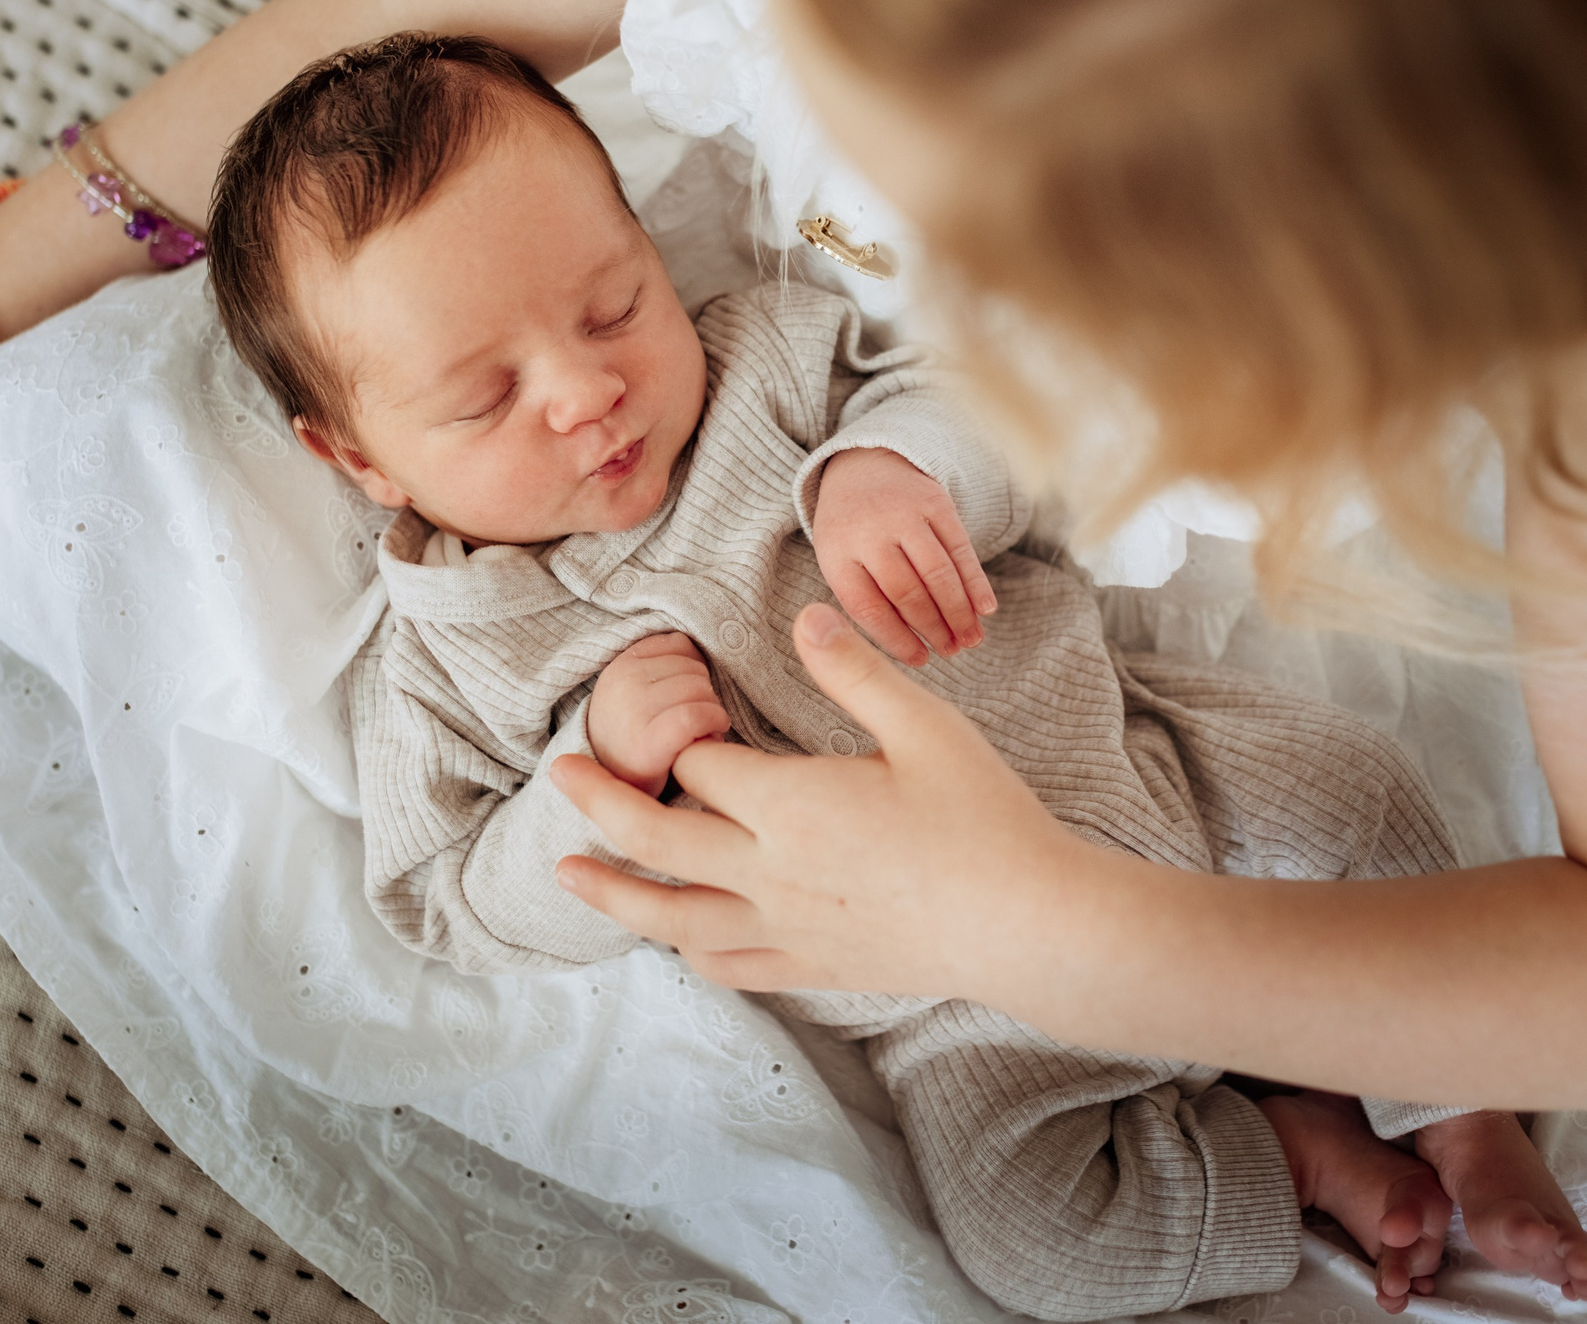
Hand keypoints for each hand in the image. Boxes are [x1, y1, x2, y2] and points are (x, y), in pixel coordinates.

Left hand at [548, 602, 1090, 1000]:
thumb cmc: (983, 817)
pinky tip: (673, 938)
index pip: (699, 765)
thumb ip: (854, 672)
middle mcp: (770, 871)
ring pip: (671, 916)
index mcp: (791, 803)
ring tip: (567, 872)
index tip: (687, 720)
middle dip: (601, 800)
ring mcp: (786, 928)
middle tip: (559, 774)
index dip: (687, 739)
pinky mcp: (811, 967)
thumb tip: (804, 618)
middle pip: (657, 835)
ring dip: (612, 893)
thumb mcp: (925, 727)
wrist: (1027, 922)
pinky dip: (687, 949)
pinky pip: (727, 964)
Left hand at [809, 447, 995, 665]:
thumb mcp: (840, 560)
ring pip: (938, 572)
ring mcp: (902, 512)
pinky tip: (985, 608)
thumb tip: (910, 647)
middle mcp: (868, 530)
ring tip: (971, 639)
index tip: (920, 660)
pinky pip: (961, 547)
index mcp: (836, 552)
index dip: (897, 639)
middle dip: (934, 628)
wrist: (862, 465)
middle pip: (907, 592)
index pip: (868, 607)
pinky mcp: (934, 500)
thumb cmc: (852, 531)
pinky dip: (975, 581)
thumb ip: (865, 598)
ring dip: (959, 611)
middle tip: (952, 652)